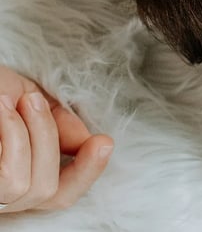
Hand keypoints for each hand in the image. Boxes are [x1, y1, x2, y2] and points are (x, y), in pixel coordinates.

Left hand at [0, 66, 112, 213]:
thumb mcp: (25, 95)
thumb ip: (55, 119)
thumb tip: (84, 138)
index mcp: (22, 170)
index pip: (62, 193)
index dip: (88, 173)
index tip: (103, 142)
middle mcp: (2, 194)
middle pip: (50, 192)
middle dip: (49, 138)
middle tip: (33, 100)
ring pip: (30, 186)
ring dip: (30, 133)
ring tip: (8, 103)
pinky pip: (9, 178)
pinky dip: (14, 136)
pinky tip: (1, 112)